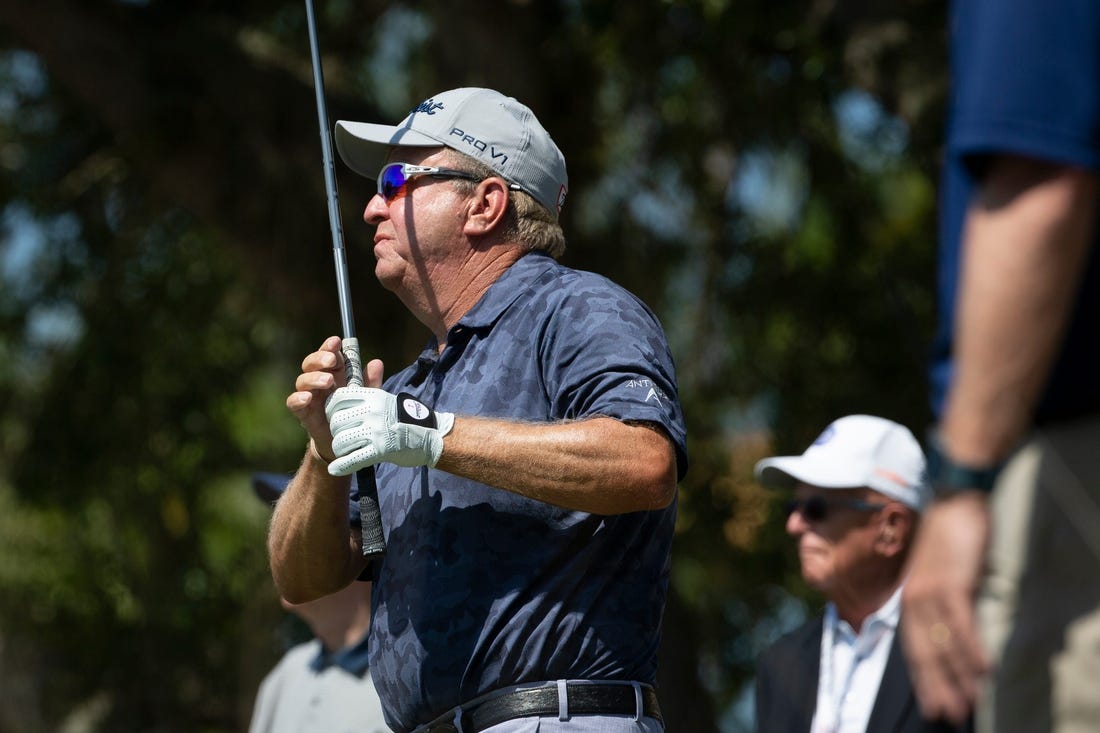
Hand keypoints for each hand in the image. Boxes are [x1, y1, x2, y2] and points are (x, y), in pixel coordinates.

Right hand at [287, 336, 384, 460]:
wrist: (346, 442)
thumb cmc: (356, 413)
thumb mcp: (367, 397)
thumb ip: (372, 382)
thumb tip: (377, 362)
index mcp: (335, 373)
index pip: (328, 354)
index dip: (330, 346)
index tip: (337, 341)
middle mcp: (319, 381)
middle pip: (311, 363)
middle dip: (320, 358)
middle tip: (332, 360)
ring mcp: (309, 396)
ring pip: (302, 380)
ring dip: (314, 378)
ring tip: (327, 381)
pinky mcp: (303, 412)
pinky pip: (293, 402)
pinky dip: (298, 398)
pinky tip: (307, 398)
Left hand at [325, 387, 454, 474]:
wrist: (430, 436)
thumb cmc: (405, 419)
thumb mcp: (386, 400)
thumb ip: (368, 394)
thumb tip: (349, 388)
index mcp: (373, 397)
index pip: (338, 398)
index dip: (331, 409)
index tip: (334, 417)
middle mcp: (372, 412)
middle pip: (336, 422)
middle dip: (336, 432)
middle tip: (344, 437)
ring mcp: (376, 431)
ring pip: (340, 441)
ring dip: (340, 449)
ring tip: (346, 451)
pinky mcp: (379, 450)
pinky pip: (352, 459)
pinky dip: (341, 466)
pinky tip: (335, 469)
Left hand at [901, 491, 990, 724]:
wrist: (951, 500)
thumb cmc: (946, 535)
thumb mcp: (936, 572)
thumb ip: (938, 599)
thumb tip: (951, 629)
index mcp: (908, 597)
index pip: (913, 647)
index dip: (923, 678)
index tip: (932, 704)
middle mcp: (914, 598)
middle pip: (925, 652)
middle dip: (937, 687)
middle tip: (948, 714)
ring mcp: (931, 591)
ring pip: (944, 644)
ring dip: (958, 676)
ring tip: (969, 702)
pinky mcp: (952, 583)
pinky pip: (962, 623)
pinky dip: (973, 648)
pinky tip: (984, 670)